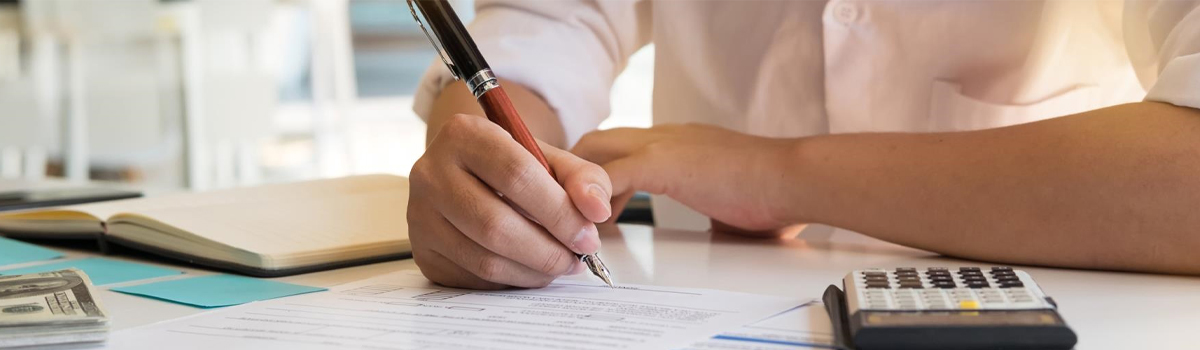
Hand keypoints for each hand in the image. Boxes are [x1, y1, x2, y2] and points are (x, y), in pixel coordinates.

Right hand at [408, 114, 612, 288]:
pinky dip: (512, 281)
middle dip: (547, 250)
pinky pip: (473, 279)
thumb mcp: (548, 158)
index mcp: (464, 135)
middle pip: (496, 224)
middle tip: (577, 258)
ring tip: (560, 265)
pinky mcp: (423, 251)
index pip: (516, 175)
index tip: (588, 235)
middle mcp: (431, 173)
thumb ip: (582, 177)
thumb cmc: (511, 166)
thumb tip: (595, 210)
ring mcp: (420, 215)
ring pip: (485, 259)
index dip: (559, 211)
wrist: (466, 175)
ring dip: (533, 271)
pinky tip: (531, 270)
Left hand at [572, 124, 799, 235]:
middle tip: (572, 212)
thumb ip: (714, 207)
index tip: (597, 206)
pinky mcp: (663, 163)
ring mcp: (663, 145)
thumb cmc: (776, 195)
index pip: (624, 144)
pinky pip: (609, 174)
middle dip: (577, 174)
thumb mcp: (731, 200)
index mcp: (681, 142)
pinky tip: (594, 224)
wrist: (797, 179)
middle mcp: (666, 136)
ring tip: (576, 221)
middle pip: (598, 139)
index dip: (603, 173)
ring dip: (579, 185)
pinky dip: (593, 197)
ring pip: (595, 149)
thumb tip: (721, 231)